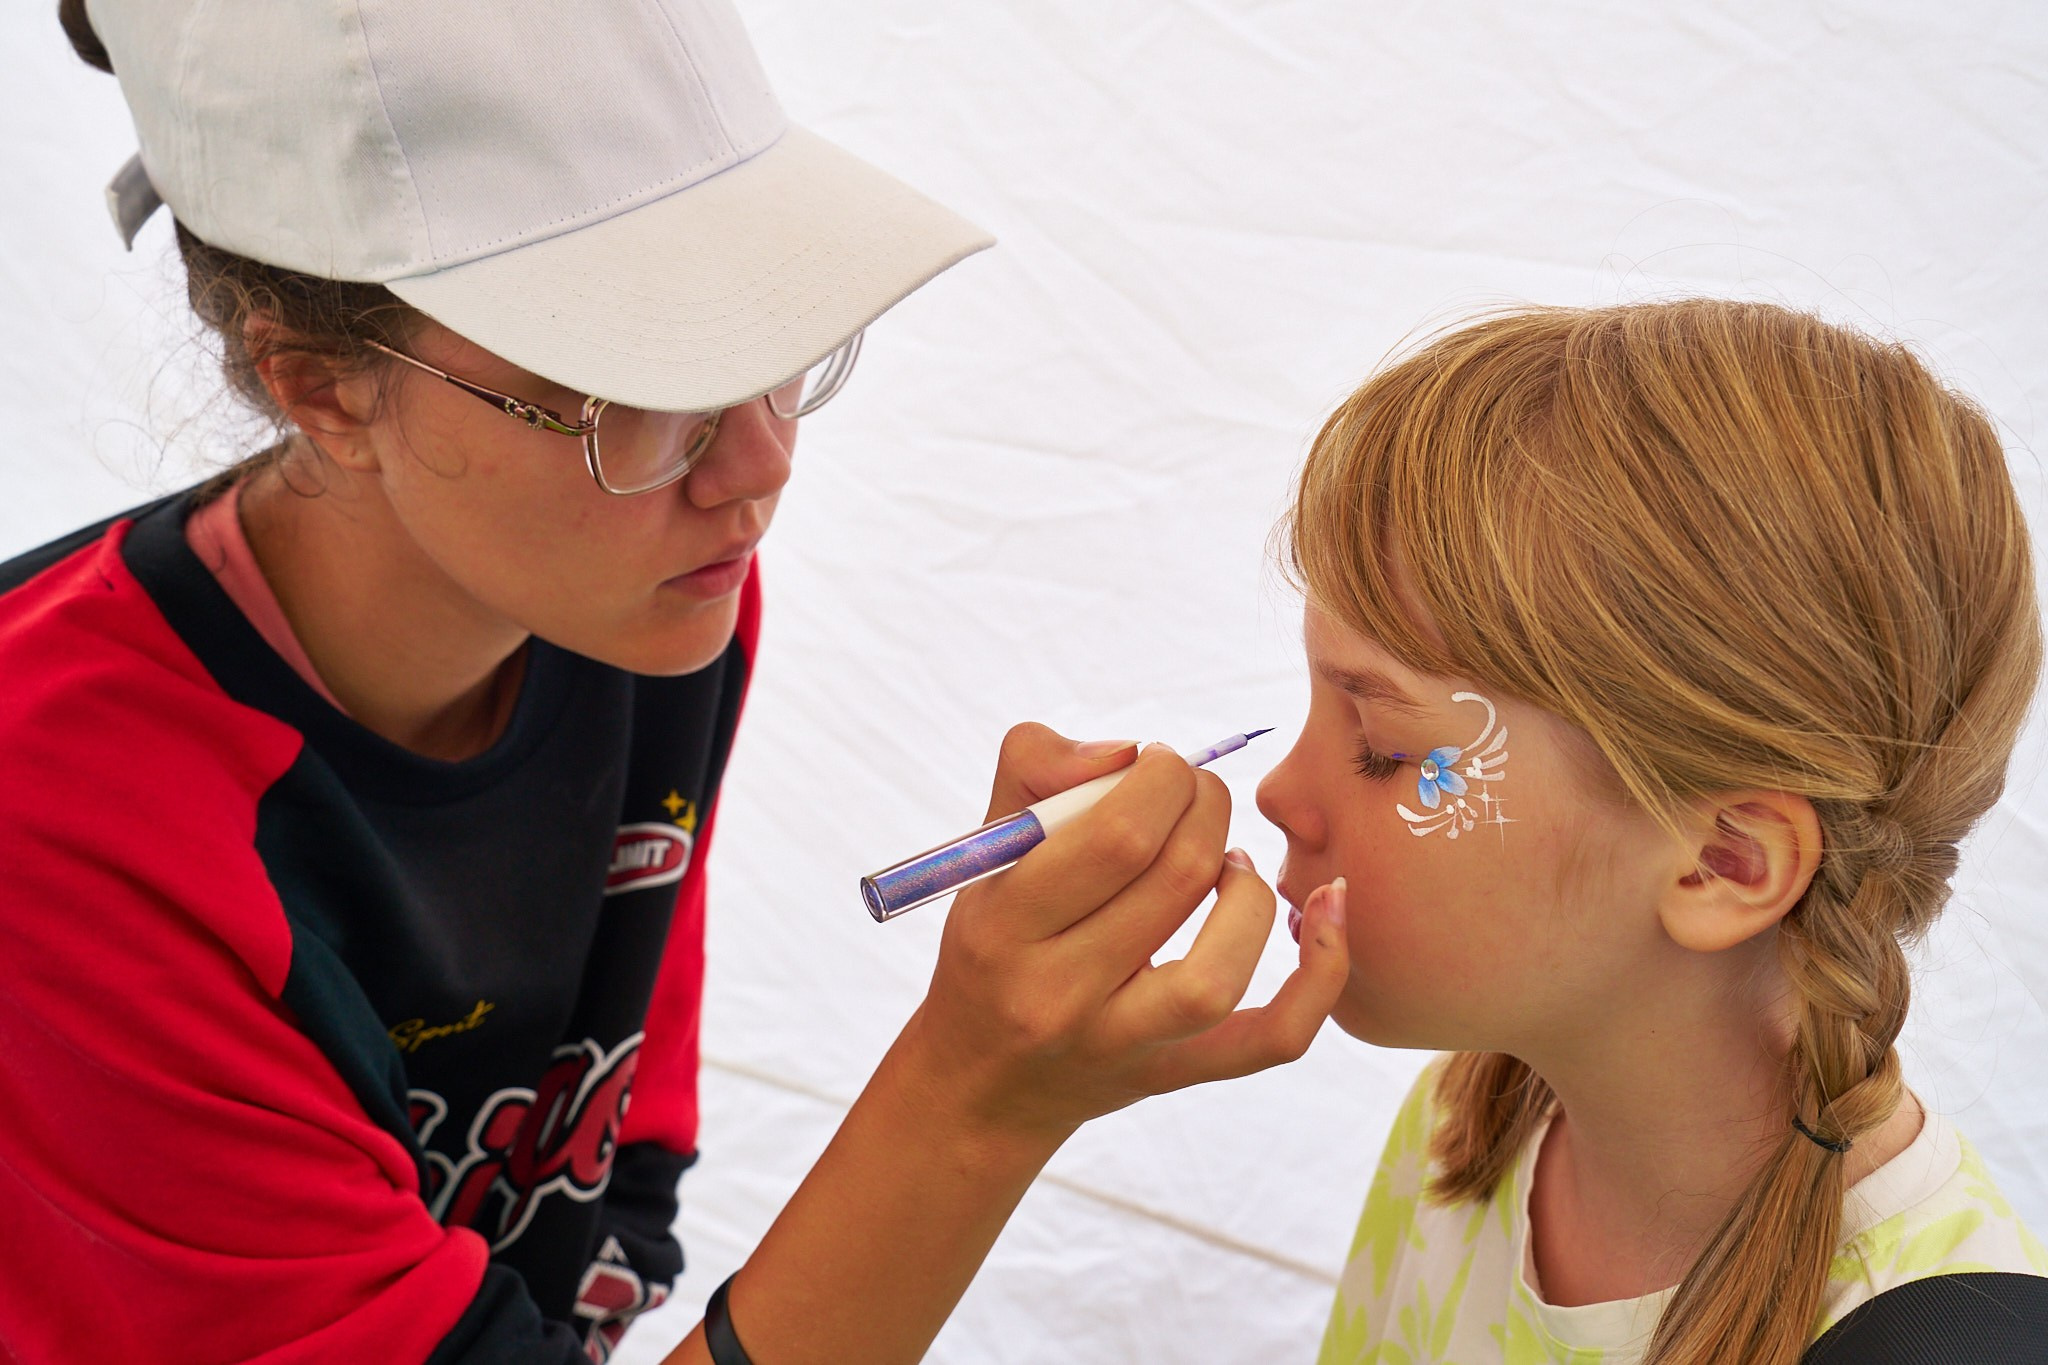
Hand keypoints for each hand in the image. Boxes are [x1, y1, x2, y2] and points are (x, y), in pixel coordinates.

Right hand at [897, 722, 1349, 1147]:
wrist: (981, 1084)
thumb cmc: (991, 943)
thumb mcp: (984, 854)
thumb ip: (1035, 769)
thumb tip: (1130, 753)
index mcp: (1006, 927)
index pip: (1117, 835)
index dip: (1162, 778)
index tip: (1158, 765)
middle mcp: (1059, 996)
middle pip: (1176, 880)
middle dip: (1205, 809)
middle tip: (1193, 796)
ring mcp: (1123, 1046)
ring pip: (1222, 969)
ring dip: (1246, 888)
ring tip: (1227, 860)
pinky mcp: (1176, 1074)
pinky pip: (1274, 1039)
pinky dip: (1320, 976)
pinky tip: (1329, 908)